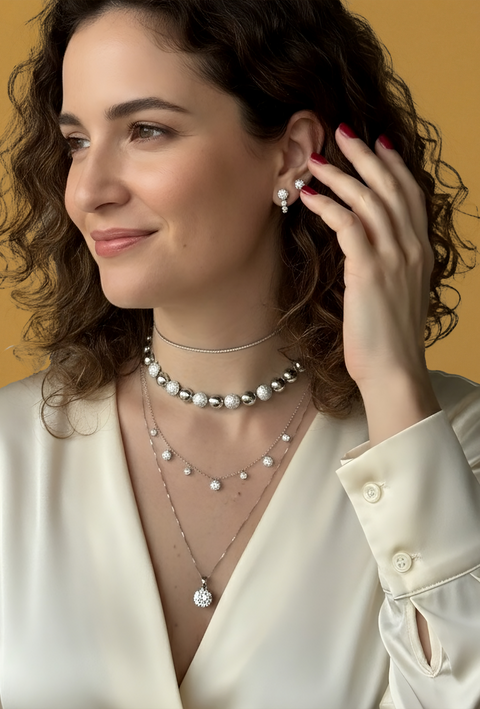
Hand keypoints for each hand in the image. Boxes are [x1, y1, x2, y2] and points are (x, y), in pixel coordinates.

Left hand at [300, 125, 439, 442]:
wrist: (395, 372)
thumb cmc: (389, 339)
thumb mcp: (396, 296)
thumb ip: (389, 267)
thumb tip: (366, 250)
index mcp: (421, 253)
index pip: (411, 196)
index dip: (393, 166)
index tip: (377, 143)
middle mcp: (412, 249)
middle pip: (391, 187)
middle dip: (366, 155)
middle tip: (343, 131)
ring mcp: (394, 259)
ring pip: (369, 200)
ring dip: (340, 175)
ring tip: (316, 159)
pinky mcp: (370, 272)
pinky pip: (348, 225)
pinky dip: (327, 206)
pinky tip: (308, 196)